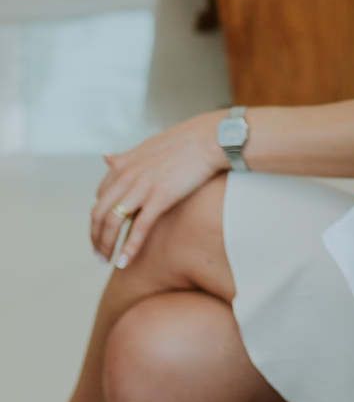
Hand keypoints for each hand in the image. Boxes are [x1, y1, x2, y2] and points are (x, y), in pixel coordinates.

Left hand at [91, 112, 228, 264]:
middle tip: (99, 254)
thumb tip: (106, 157)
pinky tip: (124, 263)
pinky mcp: (160, 197)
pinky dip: (129, 248)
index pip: (100, 197)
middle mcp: (126, 176)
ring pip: (112, 223)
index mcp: (122, 165)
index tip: (104, 231)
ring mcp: (142, 187)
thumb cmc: (184, 141)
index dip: (99, 218)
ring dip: (106, 245)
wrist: (210, 139)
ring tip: (107, 261)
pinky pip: (138, 228)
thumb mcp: (147, 147)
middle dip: (96, 237)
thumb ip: (125, 157)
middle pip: (99, 213)